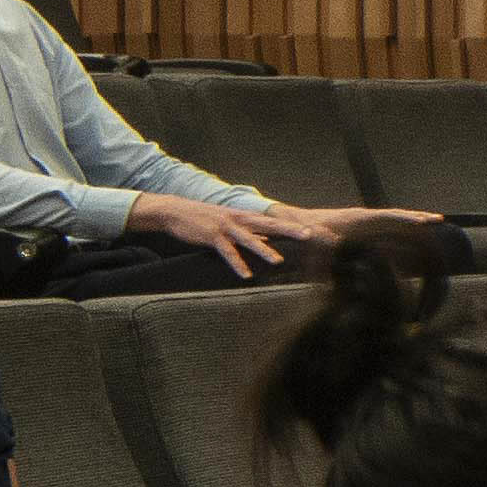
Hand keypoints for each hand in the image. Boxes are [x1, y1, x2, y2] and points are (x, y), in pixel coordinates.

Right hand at [126, 192, 294, 276]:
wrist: (175, 211)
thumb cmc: (204, 218)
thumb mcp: (230, 222)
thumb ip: (249, 230)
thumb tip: (266, 238)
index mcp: (245, 216)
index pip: (273, 220)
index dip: (292, 224)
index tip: (311, 229)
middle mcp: (239, 219)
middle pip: (269, 224)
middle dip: (289, 230)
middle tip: (309, 235)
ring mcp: (226, 227)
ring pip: (249, 239)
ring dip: (264, 250)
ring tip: (278, 261)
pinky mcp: (212, 236)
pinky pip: (228, 252)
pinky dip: (237, 263)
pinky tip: (246, 275)